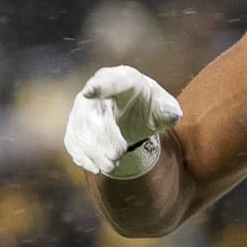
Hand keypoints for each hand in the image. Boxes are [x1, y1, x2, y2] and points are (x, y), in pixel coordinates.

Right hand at [64, 65, 181, 175]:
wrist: (132, 111)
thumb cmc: (149, 106)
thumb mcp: (163, 106)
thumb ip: (169, 109)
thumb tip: (173, 114)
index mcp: (122, 80)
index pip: (109, 81)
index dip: (100, 86)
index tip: (90, 92)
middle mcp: (96, 89)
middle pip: (93, 114)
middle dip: (104, 138)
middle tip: (118, 155)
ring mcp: (82, 107)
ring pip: (81, 130)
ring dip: (95, 152)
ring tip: (111, 166)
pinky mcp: (75, 125)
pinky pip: (73, 141)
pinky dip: (84, 156)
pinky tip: (97, 166)